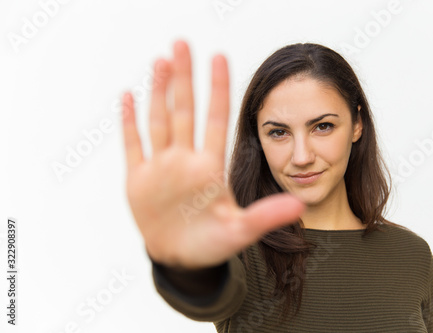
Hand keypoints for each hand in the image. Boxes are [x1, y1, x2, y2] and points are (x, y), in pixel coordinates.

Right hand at [121, 40, 304, 269]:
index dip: (217, 89)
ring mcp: (161, 167)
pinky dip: (129, 122)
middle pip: (185, 110)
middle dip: (184, 78)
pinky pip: (133, 145)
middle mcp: (186, 160)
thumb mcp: (240, 231)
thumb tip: (300, 206)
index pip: (216, 119)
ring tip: (161, 62)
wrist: (181, 259)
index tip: (219, 57)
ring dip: (158, 92)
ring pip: (159, 120)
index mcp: (210, 167)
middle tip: (182, 44)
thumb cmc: (212, 243)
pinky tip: (129, 97)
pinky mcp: (139, 179)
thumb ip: (266, 216)